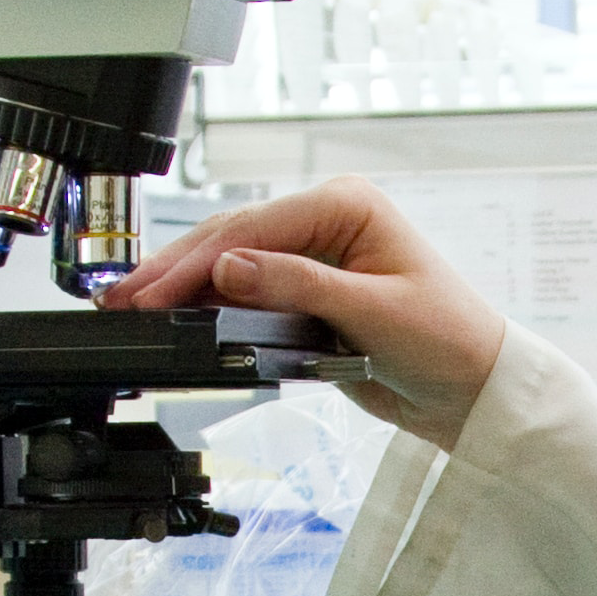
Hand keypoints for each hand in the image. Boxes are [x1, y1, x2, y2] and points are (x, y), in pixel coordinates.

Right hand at [101, 175, 504, 448]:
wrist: (473, 389)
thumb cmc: (447, 339)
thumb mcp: (372, 311)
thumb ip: (297, 287)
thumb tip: (229, 268)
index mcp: (346, 205)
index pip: (254, 227)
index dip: (198, 262)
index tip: (155, 291)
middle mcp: (326, 222)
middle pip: (233, 238)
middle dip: (176, 270)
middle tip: (123, 298)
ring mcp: (314, 257)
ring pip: (232, 263)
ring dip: (184, 286)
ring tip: (131, 305)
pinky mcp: (307, 293)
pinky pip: (247, 293)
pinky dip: (209, 305)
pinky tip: (175, 316)